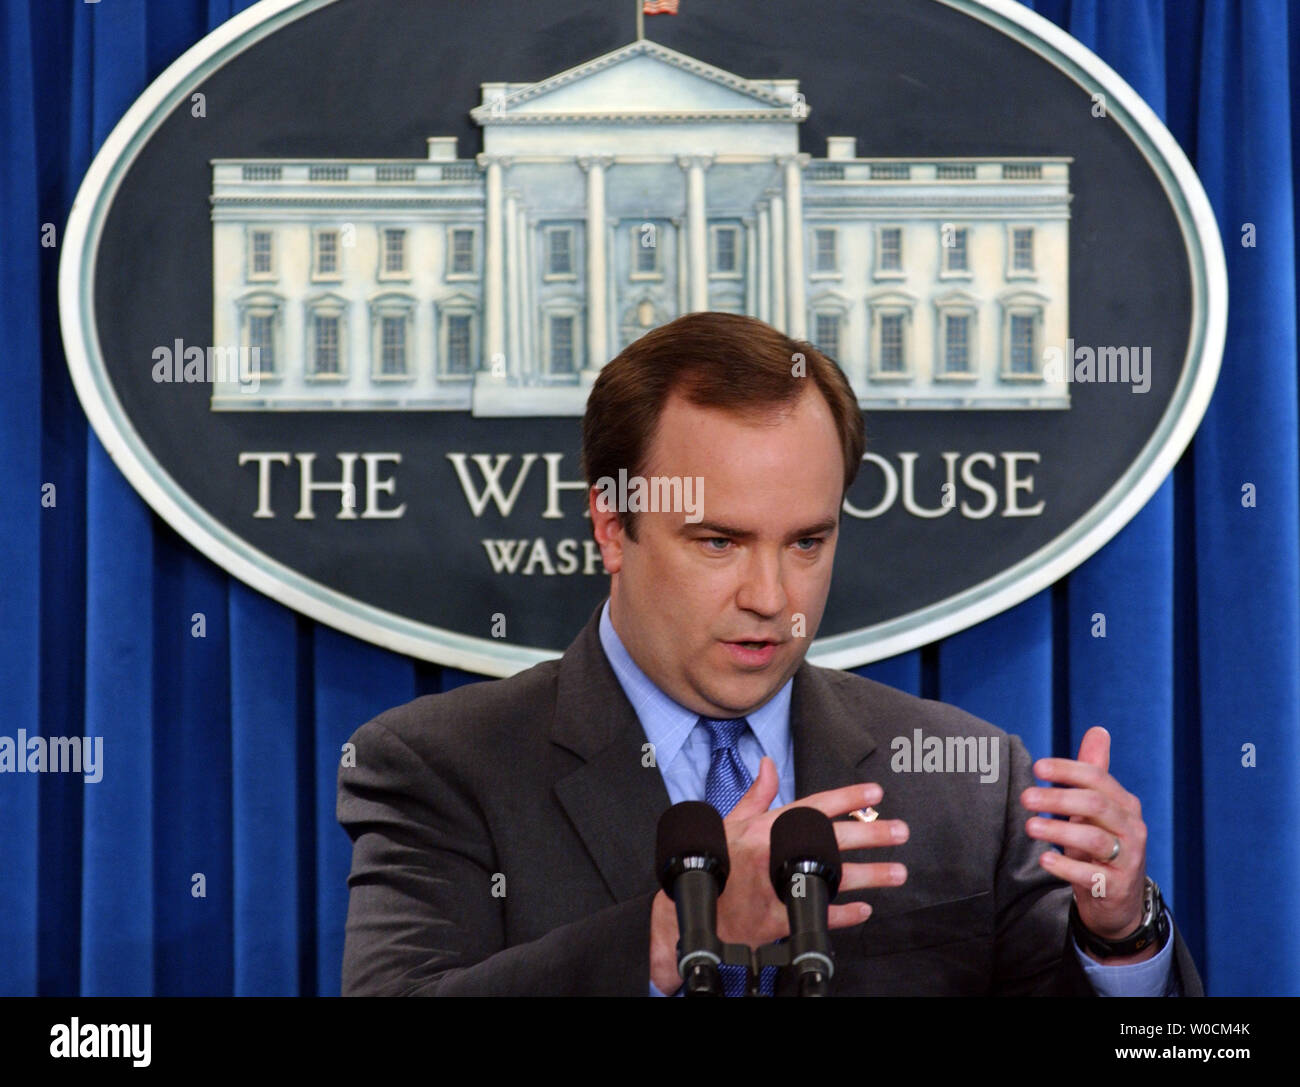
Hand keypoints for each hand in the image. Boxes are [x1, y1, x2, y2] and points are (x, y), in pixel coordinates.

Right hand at [650, 758, 907, 992]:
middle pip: (830, 840)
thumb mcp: (730, 824)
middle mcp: (771, 853)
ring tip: (897, 871)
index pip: (812, 806)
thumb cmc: (713, 864)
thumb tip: (768, 765)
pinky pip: (817, 917)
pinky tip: (865, 909)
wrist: (687, 909)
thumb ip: (756, 795)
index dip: (846, 798)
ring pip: (831, 879)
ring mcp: (774, 887)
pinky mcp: (775, 919)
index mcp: (763, 827)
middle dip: (870, 834)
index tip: (874, 792)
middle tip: (900, 831)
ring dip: (869, 876)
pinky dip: (843, 915)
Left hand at [1019, 726, 1151, 962]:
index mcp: (1125, 805)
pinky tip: (1045, 858)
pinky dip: (1067, 865)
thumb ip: (1094, 772)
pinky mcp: (1116, 887)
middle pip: (1096, 804)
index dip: (1068, 770)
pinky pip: (1091, 875)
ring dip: (1058, 829)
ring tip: (1029, 826)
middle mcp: (1131, 829)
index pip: (1098, 779)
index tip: (1036, 767)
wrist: (1119, 902)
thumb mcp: (1098, 810)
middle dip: (1058, 798)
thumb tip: (1098, 729)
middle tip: (1025, 798)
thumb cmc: (1102, 846)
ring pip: (1095, 838)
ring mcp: (1127, 859)